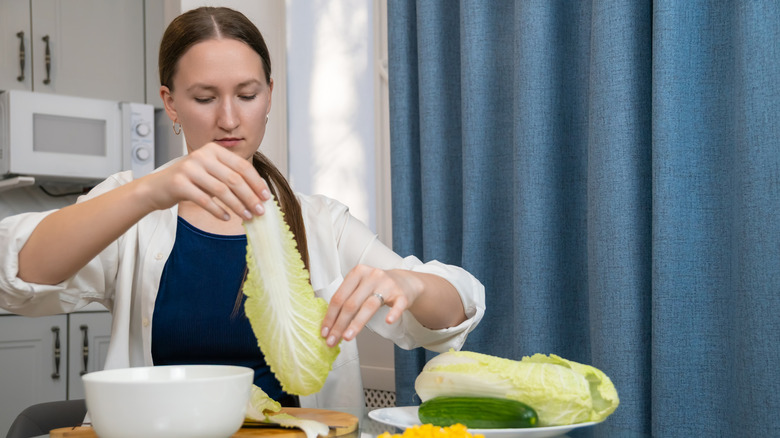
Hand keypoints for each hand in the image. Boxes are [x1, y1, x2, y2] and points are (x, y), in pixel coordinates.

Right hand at [143, 143, 271, 219]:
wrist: (157, 187)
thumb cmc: (189, 181)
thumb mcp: (211, 173)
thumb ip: (230, 177)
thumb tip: (258, 196)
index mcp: (213, 150)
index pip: (242, 166)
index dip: (256, 182)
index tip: (266, 197)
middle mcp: (201, 156)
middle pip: (234, 179)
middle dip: (250, 197)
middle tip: (260, 211)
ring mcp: (189, 168)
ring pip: (221, 190)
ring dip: (237, 206)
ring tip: (247, 217)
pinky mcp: (179, 183)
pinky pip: (204, 200)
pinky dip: (218, 210)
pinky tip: (226, 218)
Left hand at [320, 265, 420, 346]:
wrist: (404, 282)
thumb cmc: (377, 287)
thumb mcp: (360, 286)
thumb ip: (347, 299)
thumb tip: (329, 325)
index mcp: (357, 273)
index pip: (339, 297)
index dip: (330, 316)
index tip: (324, 332)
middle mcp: (371, 276)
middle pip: (351, 303)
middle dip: (339, 324)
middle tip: (332, 341)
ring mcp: (387, 285)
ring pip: (369, 306)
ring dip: (356, 324)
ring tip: (347, 338)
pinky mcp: (402, 294)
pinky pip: (398, 305)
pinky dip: (393, 313)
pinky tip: (388, 321)